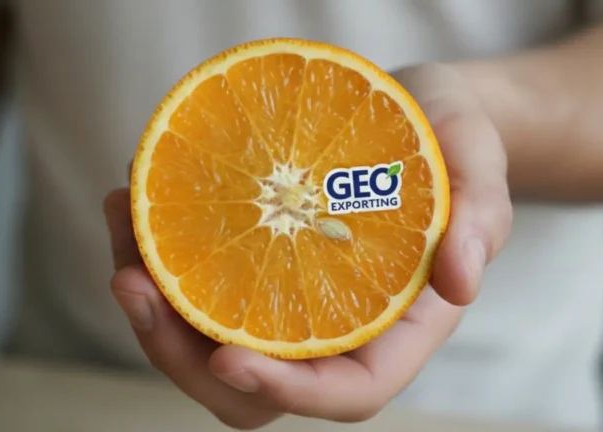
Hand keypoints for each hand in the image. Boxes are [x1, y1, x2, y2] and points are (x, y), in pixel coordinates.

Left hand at [103, 63, 511, 429]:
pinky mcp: (256, 260)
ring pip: (207, 340)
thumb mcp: (480, 162)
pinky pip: (196, 282)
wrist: (412, 110)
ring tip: (121, 217)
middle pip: (254, 388)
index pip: (346, 392)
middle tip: (131, 283)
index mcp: (395, 325)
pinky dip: (154, 252)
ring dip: (147, 300)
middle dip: (181, 357)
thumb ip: (481, 219)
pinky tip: (135, 198)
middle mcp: (334, 326)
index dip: (287, 391)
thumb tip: (461, 281)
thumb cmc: (452, 139)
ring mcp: (288, 296)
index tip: (226, 359)